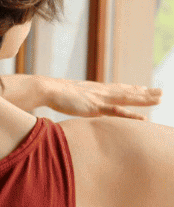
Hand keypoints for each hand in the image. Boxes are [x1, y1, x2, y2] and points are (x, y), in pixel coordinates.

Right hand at [42, 78, 161, 119]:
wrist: (46, 88)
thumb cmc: (53, 92)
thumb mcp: (68, 95)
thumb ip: (76, 98)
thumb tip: (74, 100)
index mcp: (94, 89)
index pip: (118, 88)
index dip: (132, 88)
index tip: (144, 88)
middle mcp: (100, 91)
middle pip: (127, 91)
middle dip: (145, 92)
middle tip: (161, 91)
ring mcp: (99, 99)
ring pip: (127, 98)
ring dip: (144, 99)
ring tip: (160, 99)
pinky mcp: (95, 107)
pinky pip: (117, 112)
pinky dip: (131, 115)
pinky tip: (142, 119)